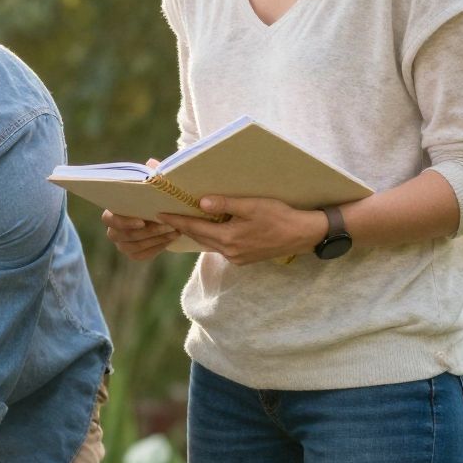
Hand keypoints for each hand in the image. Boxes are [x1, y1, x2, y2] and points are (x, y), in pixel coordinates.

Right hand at [104, 157, 181, 261]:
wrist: (165, 212)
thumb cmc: (156, 196)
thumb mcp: (156, 183)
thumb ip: (153, 174)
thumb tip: (151, 163)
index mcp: (113, 211)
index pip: (108, 219)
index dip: (123, 222)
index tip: (142, 221)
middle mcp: (114, 229)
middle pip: (124, 236)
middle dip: (148, 231)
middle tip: (168, 225)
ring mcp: (122, 243)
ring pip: (135, 246)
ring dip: (156, 239)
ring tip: (174, 230)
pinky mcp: (133, 253)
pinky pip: (142, 255)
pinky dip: (157, 248)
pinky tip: (170, 239)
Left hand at [160, 194, 323, 265]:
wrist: (303, 235)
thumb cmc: (280, 217)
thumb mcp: (253, 206)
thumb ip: (226, 205)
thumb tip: (202, 203)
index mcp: (229, 238)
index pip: (195, 227)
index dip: (176, 220)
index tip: (159, 214)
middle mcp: (229, 251)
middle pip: (199, 237)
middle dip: (182, 226)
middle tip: (166, 215)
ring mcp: (236, 257)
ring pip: (209, 242)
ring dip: (197, 232)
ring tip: (183, 220)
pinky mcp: (244, 258)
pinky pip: (221, 246)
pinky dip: (212, 237)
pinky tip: (210, 228)